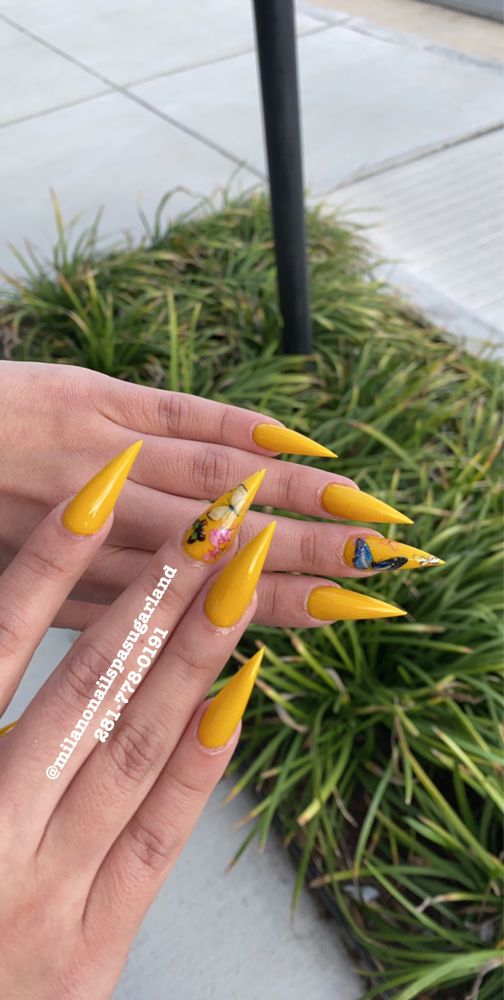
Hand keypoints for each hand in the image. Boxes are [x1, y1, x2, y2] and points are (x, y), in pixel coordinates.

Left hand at [0, 361, 439, 631]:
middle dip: (310, 560)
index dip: (276, 605)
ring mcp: (93, 456)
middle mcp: (95, 527)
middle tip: (386, 571)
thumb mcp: (9, 588)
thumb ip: (70, 600)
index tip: (345, 614)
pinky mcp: (81, 399)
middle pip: (222, 548)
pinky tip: (295, 443)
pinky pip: (175, 415)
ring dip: (295, 499)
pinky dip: (239, 430)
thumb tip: (164, 612)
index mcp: (70, 585)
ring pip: (213, 484)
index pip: (197, 599)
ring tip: (363, 515)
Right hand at [0, 450, 276, 998]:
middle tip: (215, 523)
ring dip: (196, 659)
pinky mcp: (93, 951)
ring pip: (135, 752)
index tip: (100, 494)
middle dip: (158, 596)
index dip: (48, 568)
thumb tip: (13, 625)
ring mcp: (49, 900)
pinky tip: (236, 698)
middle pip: (88, 689)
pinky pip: (158, 842)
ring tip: (242, 583)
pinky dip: (198, 765)